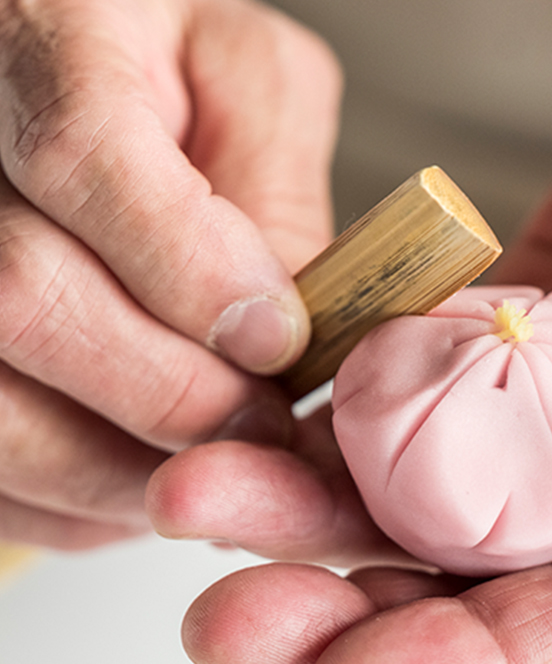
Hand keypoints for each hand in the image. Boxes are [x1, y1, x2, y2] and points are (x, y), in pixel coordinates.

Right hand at [0, 0, 339, 547]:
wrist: (60, 75)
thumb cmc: (161, 69)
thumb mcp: (246, 83)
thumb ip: (275, 187)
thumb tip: (292, 332)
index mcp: (48, 42)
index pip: (84, 157)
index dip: (192, 271)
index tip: (279, 338)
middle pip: (24, 300)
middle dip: (175, 395)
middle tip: (266, 427)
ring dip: (125, 468)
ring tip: (217, 462)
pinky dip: (74, 498)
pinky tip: (141, 469)